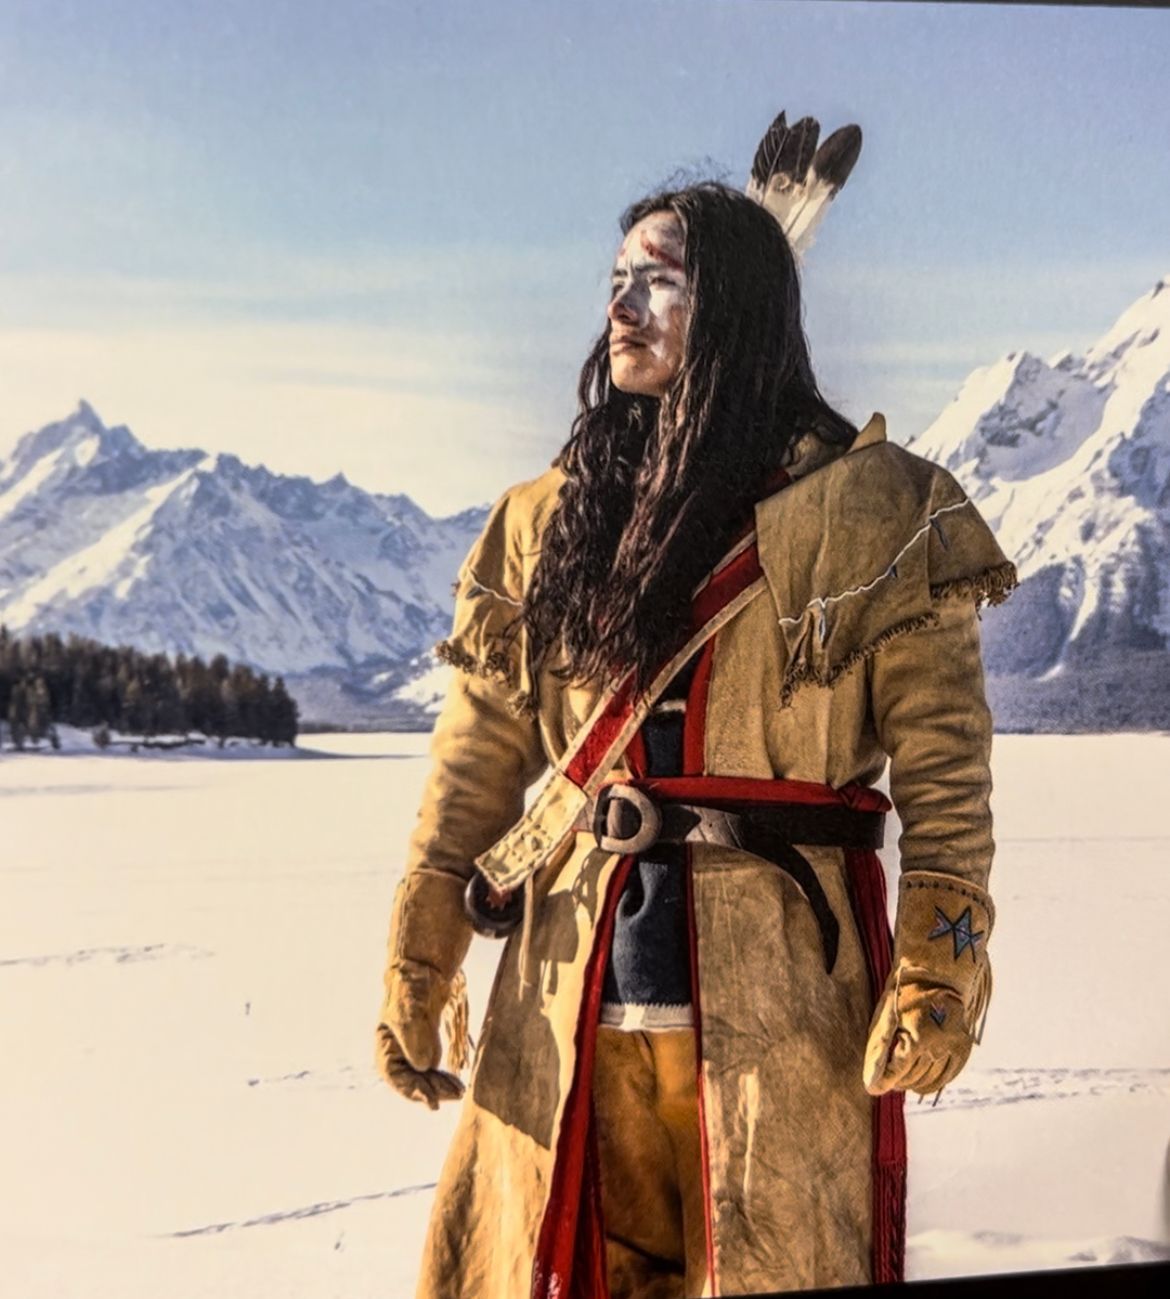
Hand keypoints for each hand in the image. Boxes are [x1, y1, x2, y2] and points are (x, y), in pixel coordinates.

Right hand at [374, 958, 465, 1108]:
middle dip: (431, 1090)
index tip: (432, 1102)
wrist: (423, 969)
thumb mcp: (410, 1013)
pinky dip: (444, 1076)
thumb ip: (416, 1040)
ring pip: (424, 1077)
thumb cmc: (410, 989)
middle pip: (411, 1080)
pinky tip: (457, 1083)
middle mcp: (396, 1052)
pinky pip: (433, 1068)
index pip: (395, 1076)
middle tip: (453, 1096)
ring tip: (460, 1092)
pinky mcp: (427, 1044)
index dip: (412, 1091)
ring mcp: (412, 1049)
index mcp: (385, 1045)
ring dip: (440, 1086)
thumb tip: (425, 1066)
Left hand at [863, 978, 972, 1096]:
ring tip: (900, 1079)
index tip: (872, 1088)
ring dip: (913, 1083)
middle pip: (912, 1078)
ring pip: (930, 1080)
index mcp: (917, 1037)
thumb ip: (878, 1051)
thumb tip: (871, 1084)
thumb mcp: (885, 1017)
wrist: (939, 974)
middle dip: (896, 1081)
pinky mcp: (963, 1048)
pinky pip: (948, 1076)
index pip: (896, 1073)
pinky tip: (920, 1083)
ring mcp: (954, 1048)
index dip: (883, 1082)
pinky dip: (932, 1083)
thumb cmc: (906, 994)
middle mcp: (939, 1046)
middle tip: (886, 1079)